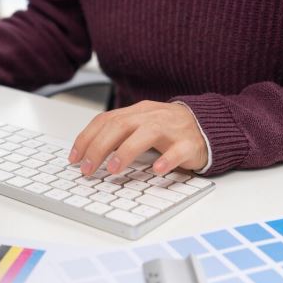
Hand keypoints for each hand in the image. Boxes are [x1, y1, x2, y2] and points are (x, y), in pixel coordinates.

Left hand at [69, 100, 207, 176]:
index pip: (105, 120)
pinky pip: (178, 151)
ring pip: (146, 134)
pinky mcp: (189, 143)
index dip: (86, 138)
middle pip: (120, 126)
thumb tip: (89, 154)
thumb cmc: (169, 129)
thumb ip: (119, 135)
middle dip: (99, 148)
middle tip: (87, 169)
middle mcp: (151, 117)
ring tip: (113, 169)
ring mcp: (171, 129)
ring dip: (126, 151)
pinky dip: (166, 160)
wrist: (208, 125)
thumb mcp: (141, 126)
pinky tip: (156, 170)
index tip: (74, 158)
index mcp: (137, 112)